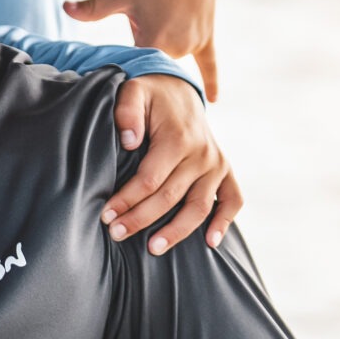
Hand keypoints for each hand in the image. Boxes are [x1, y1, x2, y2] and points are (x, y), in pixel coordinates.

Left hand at [64, 0, 220, 100]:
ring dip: (163, 52)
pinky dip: (210, 81)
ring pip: (172, 59)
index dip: (122, 70)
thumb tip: (63, 7)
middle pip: (153, 65)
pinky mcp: (206, 37)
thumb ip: (93, 8)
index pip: (133, 68)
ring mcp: (194, 43)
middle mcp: (177, 47)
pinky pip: (208, 64)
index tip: (112, 81)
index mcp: (154, 41)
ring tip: (160, 31)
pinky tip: (213, 100)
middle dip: (142, 59)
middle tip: (137, 48)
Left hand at [105, 74, 241, 254]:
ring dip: (177, 231)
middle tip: (116, 234)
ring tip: (153, 249)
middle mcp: (202, 154)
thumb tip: (129, 142)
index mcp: (178, 138)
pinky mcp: (225, 170)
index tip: (106, 215)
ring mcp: (216, 164)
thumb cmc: (149, 95)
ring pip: (199, 207)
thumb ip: (127, 111)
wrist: (178, 89)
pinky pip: (233, 200)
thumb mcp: (133, 91)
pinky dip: (225, 222)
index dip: (127, 200)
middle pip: (170, 197)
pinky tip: (210, 243)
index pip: (149, 179)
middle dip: (141, 219)